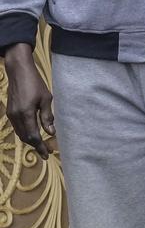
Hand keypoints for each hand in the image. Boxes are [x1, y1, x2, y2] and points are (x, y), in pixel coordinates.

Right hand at [5, 42, 54, 160]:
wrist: (19, 72)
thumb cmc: (35, 83)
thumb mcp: (46, 98)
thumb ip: (47, 116)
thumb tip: (51, 133)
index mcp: (26, 114)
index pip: (33, 136)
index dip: (40, 147)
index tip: (47, 155)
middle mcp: (16, 117)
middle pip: (25, 137)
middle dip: (36, 146)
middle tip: (46, 151)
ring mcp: (11, 115)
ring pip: (20, 133)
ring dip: (30, 140)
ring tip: (41, 144)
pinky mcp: (10, 112)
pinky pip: (17, 127)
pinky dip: (25, 133)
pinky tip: (32, 133)